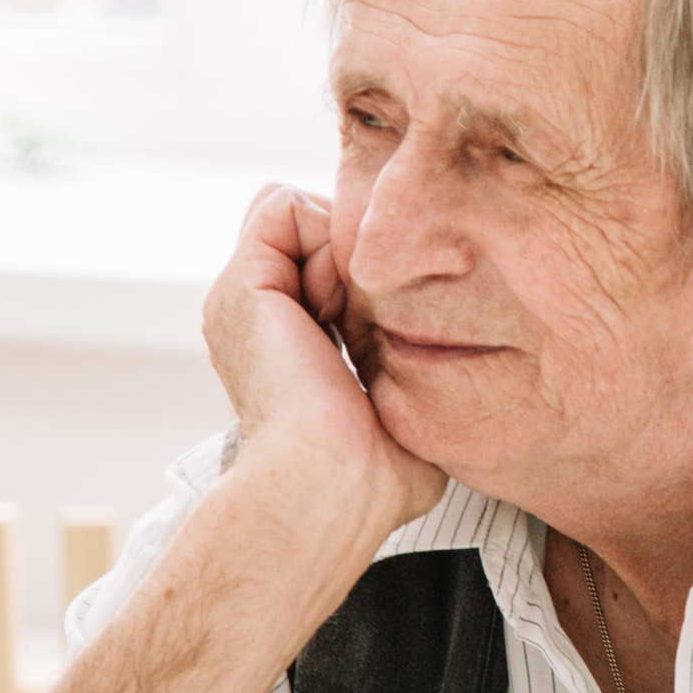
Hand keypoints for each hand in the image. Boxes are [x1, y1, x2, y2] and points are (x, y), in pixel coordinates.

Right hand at [202, 185, 442, 539]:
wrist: (328, 488)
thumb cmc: (374, 478)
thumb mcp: (403, 412)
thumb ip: (411, 372)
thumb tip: (450, 369)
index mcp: (288, 346)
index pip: (330, 261)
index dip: (372, 274)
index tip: (390, 330)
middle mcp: (258, 316)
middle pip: (315, 228)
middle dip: (360, 253)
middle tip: (369, 319)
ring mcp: (244, 298)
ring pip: (301, 211)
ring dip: (343, 249)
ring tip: (349, 315)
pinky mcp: (242, 282)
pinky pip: (284, 205)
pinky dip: (322, 238)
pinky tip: (333, 303)